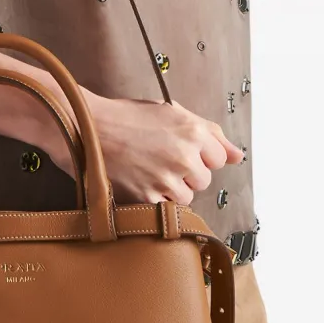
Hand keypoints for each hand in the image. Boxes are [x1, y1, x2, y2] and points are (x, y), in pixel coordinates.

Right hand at [46, 90, 243, 206]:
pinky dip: (154, 201)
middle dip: (186, 174)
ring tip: (148, 171)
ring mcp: (166, 179)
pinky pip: (165, 209)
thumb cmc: (126, 116)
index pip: (218, 158)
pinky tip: (139, 182)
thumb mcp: (171, 112)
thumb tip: (237, 155)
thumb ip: (210, 133)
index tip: (179, 150)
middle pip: (203, 180)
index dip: (199, 155)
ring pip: (186, 198)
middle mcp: (184, 155)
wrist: (85, 126)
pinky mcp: (148, 198)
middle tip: (159, 160)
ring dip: (171, 190)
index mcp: (193, 130)